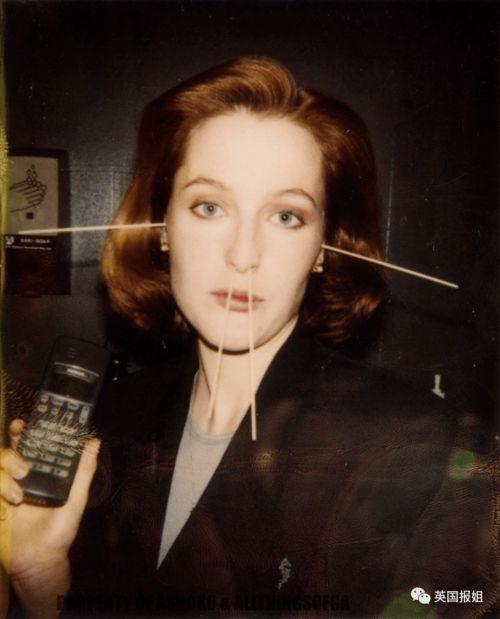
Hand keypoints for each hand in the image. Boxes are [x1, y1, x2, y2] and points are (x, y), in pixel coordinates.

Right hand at [0, 419, 99, 613]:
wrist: (39, 561)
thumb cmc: (60, 531)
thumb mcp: (76, 498)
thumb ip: (84, 469)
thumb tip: (95, 441)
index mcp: (43, 472)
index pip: (33, 444)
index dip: (27, 430)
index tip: (26, 421)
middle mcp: (23, 477)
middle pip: (11, 448)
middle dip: (14, 439)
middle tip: (20, 438)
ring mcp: (7, 488)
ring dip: (7, 470)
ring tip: (19, 493)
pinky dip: (1, 486)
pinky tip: (12, 501)